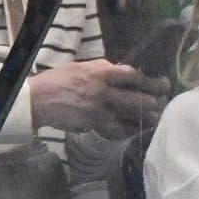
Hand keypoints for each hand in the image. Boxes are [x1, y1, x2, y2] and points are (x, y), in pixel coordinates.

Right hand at [28, 59, 165, 137]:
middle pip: (135, 98)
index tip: (161, 83)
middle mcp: (101, 91)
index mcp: (99, 73)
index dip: (150, 81)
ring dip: (143, 119)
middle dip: (153, 101)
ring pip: (127, 117)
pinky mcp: (90, 124)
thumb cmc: (57, 80)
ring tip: (154, 120)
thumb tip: (121, 72)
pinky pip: (113, 130)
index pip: (132, 76)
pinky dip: (125, 131)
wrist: (36, 100)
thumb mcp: (80, 67)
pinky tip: (132, 131)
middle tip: (162, 103)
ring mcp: (97, 110)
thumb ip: (102, 69)